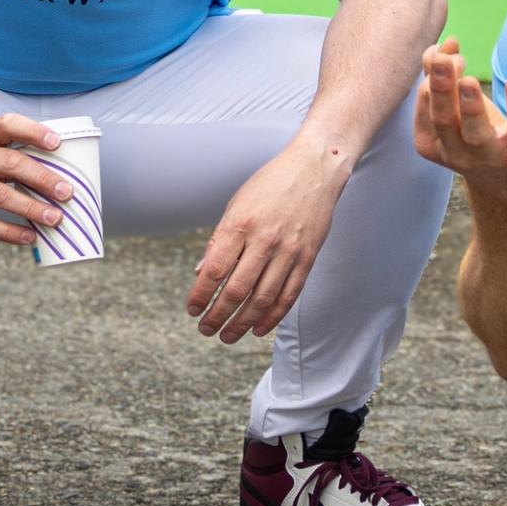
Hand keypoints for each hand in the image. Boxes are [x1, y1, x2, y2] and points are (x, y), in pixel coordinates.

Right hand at [0, 112, 75, 246]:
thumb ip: (4, 153)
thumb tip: (54, 170)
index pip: (6, 125)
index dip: (33, 131)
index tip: (57, 143)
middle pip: (10, 164)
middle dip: (42, 178)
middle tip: (67, 192)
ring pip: (0, 196)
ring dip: (31, 208)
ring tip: (55, 217)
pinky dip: (10, 231)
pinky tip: (30, 236)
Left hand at [186, 140, 344, 343]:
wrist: (314, 169)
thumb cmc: (270, 185)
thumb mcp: (236, 204)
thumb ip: (219, 240)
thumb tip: (201, 273)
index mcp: (240, 224)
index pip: (215, 270)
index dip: (200, 295)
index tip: (192, 310)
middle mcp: (264, 240)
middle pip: (236, 290)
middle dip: (218, 316)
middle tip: (205, 329)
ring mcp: (288, 251)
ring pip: (262, 299)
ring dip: (242, 323)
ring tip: (228, 336)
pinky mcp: (307, 258)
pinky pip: (288, 295)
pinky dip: (272, 316)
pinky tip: (258, 328)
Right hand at [415, 40, 506, 196]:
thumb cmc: (475, 136)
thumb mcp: (455, 111)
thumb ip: (443, 77)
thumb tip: (441, 46)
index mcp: (432, 143)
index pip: (427, 105)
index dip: (435, 76)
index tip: (449, 52)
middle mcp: (457, 155)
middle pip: (444, 120)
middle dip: (442, 89)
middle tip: (444, 60)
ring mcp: (491, 158)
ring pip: (476, 134)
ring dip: (471, 106)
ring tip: (468, 80)